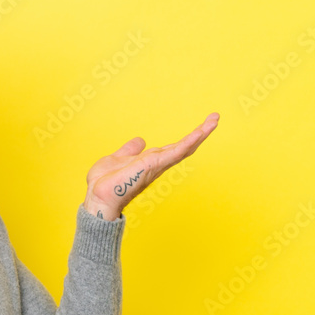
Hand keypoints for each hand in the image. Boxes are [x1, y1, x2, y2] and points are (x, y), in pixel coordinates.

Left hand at [83, 113, 219, 220]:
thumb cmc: (105, 183)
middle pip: (184, 147)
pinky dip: (189, 142)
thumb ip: (130, 150)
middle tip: (215, 118)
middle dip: (200, 133)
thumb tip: (140, 141)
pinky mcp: (154, 165)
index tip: (200, 125)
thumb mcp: (118, 159)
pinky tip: (200, 133)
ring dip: (200, 134)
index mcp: (150, 162)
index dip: (187, 138)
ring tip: (214, 120)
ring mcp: (157, 165)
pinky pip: (175, 152)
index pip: (173, 148)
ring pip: (184, 148)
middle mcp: (157, 164)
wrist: (99, 197)